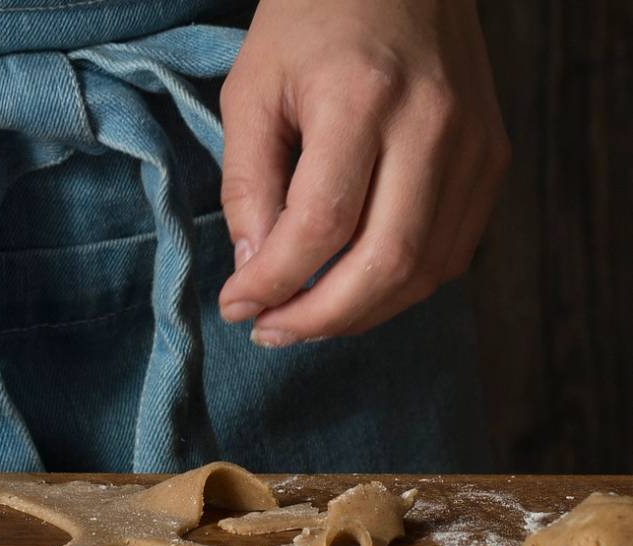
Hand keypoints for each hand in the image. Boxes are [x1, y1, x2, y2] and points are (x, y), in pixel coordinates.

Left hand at [214, 0, 508, 346]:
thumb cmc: (312, 22)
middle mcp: (432, 124)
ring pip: (426, 268)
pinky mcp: (494, 156)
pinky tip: (351, 290)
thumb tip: (254, 270)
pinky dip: (400, 286)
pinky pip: (453, 250)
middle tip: (269, 331)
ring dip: (360, 312)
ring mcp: (475, 143)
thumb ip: (247, 184)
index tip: (235, 303)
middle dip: (320, 317)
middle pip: (386, 260)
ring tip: (302, 319)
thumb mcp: (251, 90)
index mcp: (362, 99)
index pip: (320, 225)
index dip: (273, 281)